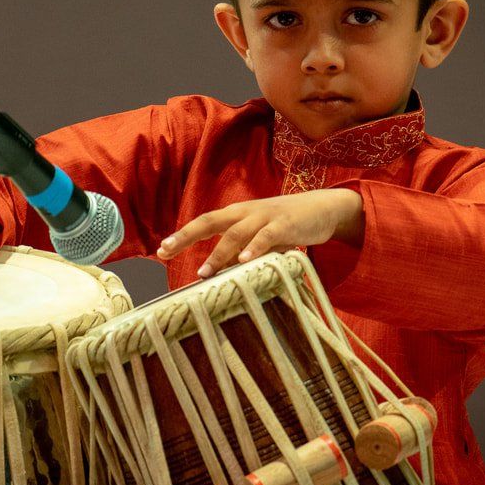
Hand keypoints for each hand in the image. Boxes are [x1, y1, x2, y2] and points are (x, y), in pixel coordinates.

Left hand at [156, 188, 363, 277]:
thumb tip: (220, 276)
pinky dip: (254, 249)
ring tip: (204, 273)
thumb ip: (240, 254)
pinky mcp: (285, 225)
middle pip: (209, 221)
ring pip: (236, 233)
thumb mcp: (259, 240)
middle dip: (186, 236)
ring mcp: (265, 217)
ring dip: (219, 254)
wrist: (324, 208)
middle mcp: (245, 212)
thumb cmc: (286, 226)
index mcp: (236, 215)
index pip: (203, 223)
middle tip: (166, 251)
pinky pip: (266, 237)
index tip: (161, 251)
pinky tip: (243, 262)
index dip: (182, 236)